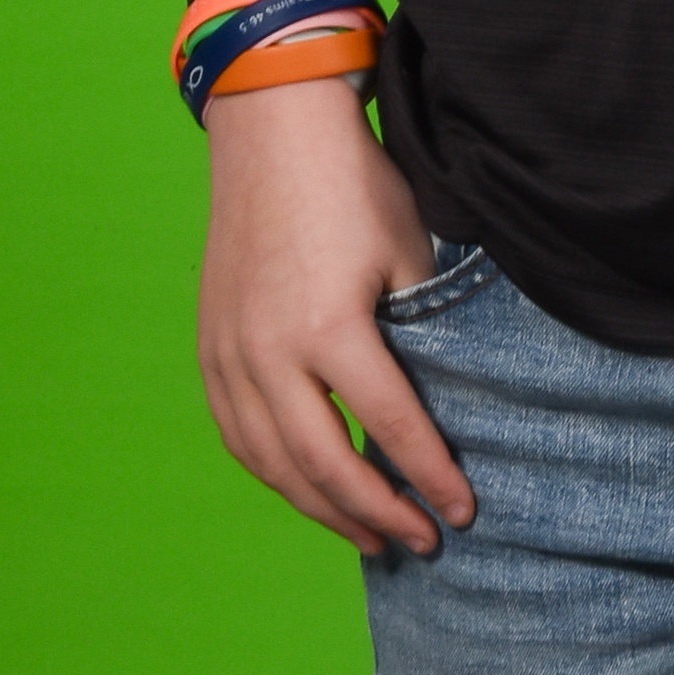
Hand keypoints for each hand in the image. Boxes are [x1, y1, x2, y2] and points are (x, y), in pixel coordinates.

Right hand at [195, 80, 478, 557]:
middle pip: (325, 466)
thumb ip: (422, 336)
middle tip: (421, 541)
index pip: (391, 428)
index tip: (463, 512)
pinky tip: (307, 489)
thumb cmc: (354, 186)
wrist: (273, 132)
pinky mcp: (210, 348)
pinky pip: (238, 435)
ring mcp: (230, 355)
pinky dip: (275, 474)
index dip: (430, 478)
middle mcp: (269, 354)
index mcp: (330, 330)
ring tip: (369, 536)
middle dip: (378, 514)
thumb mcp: (409, 256)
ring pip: (273, 464)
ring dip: (323, 508)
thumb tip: (445, 409)